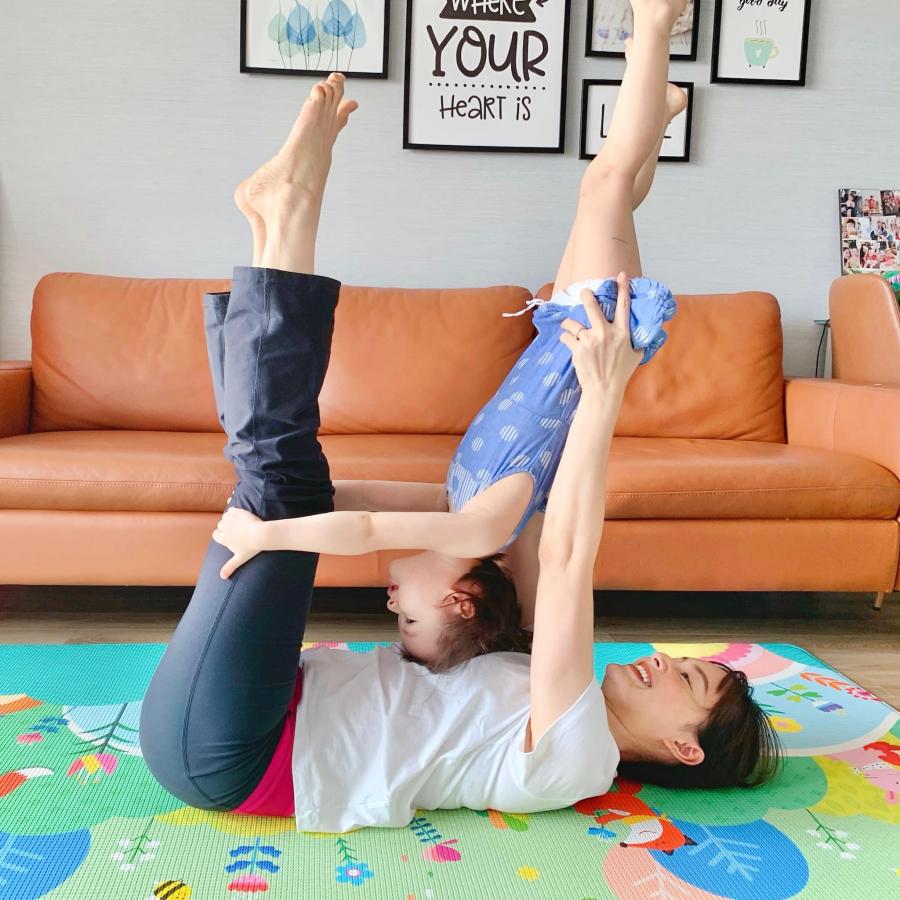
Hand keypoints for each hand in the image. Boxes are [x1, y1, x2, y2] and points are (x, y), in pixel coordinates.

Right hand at [212, 507, 265, 577]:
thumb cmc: (251, 548)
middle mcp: (224, 527)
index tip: (230, 537)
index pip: (216, 534)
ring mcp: (231, 519)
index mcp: (223, 538)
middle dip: (226, 527)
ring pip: (225, 517)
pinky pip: (232, 509)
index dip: (222, 535)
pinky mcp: (238, 511)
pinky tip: (240, 515)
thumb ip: (229, 567)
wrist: (262, 535)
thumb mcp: (240, 559)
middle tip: (237, 530)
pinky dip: (234, 511)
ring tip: (239, 523)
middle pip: (220, 525)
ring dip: (230, 519)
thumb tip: (222, 577)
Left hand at [557, 272, 642, 397]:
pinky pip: (566, 337)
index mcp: (622, 333)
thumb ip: (639, 341)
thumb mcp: (636, 355)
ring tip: (567, 326)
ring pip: (573, 323)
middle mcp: (606, 334)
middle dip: (586, 296)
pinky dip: (565, 338)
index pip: (624, 306)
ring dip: (568, 324)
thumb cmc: (621, 373)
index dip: (623, 288)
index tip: (621, 275)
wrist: (604, 390)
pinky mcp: (578, 349)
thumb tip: (648, 333)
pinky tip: (567, 341)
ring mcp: (590, 341)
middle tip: (583, 292)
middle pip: (592, 307)